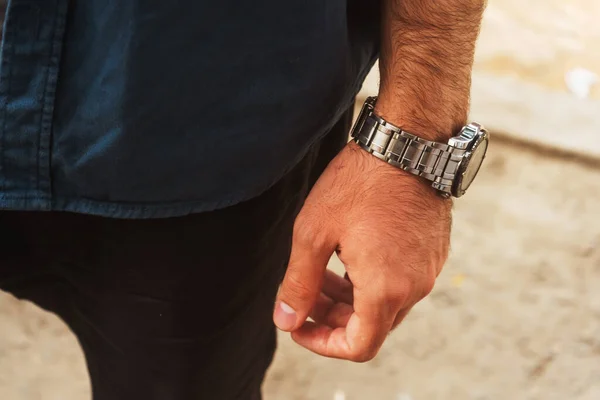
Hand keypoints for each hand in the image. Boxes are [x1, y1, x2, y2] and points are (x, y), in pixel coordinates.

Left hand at [273, 141, 451, 361]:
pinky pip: (401, 281)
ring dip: (350, 297)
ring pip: (386, 304)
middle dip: (332, 317)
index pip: (358, 346)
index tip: (300, 326)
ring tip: (321, 270)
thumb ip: (298, 284)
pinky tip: (349, 253)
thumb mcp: (314, 233)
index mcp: (386, 290)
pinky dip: (371, 280)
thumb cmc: (358, 184)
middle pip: (371, 325)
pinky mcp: (433, 251)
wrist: (407, 142)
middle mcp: (414, 287)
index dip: (323, 343)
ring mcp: (428, 268)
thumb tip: (286, 321)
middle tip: (304, 293)